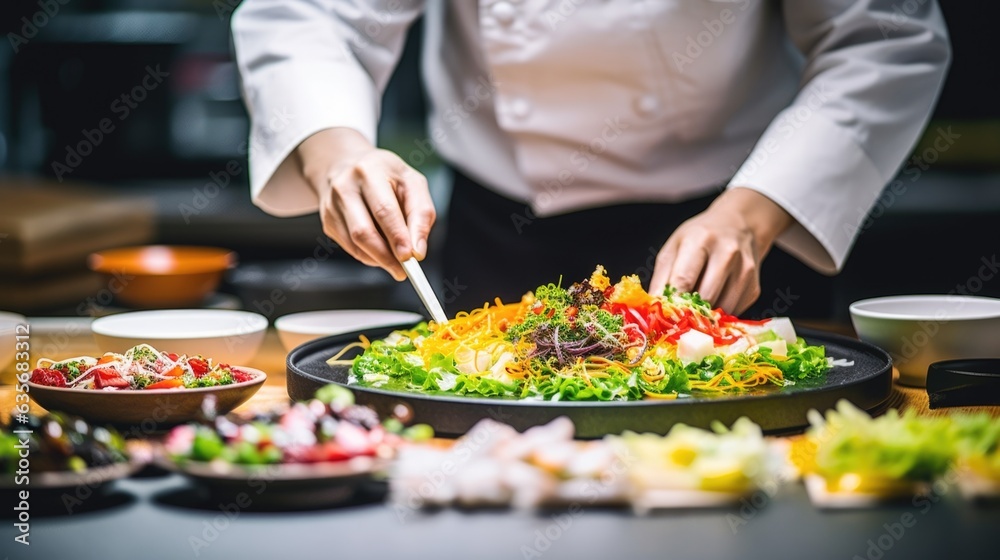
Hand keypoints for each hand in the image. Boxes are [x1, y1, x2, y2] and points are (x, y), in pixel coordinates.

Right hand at [298, 128, 435, 280]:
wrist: (348, 164)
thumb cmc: (386, 175)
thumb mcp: (412, 183)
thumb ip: (421, 214)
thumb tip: (417, 250)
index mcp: (369, 171)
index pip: (383, 209)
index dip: (397, 237)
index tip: (410, 257)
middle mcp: (345, 186)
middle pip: (363, 231)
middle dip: (387, 256)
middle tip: (404, 270)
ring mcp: (331, 205)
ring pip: (355, 244)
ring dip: (379, 259)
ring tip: (396, 262)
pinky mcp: (327, 221)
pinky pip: (350, 248)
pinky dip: (369, 255)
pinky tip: (380, 250)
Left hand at [649, 188, 792, 313]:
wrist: (739, 225)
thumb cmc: (700, 236)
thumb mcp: (674, 247)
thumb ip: (662, 277)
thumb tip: (654, 308)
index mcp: (701, 239)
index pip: (684, 279)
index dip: (672, 302)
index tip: (663, 314)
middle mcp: (727, 253)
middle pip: (705, 298)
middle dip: (689, 312)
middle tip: (677, 316)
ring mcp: (745, 271)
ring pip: (721, 310)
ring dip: (705, 316)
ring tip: (695, 307)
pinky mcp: (754, 287)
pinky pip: (733, 313)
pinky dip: (719, 314)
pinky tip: (713, 301)